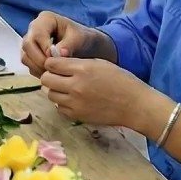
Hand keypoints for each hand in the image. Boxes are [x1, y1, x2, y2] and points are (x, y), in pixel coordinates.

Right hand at [19, 12, 103, 75]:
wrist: (86, 46)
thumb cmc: (83, 38)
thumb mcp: (80, 38)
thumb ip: (70, 44)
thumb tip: (59, 53)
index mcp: (46, 19)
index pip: (37, 33)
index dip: (43, 47)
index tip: (55, 57)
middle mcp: (34, 29)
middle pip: (27, 45)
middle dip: (39, 59)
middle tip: (52, 68)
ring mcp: (31, 42)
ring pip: (25, 56)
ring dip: (37, 67)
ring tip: (53, 73)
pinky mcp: (31, 54)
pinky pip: (28, 65)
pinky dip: (37, 71)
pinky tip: (50, 74)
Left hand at [37, 57, 157, 129]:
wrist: (135, 105)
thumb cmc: (121, 81)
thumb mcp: (99, 63)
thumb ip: (77, 63)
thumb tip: (58, 64)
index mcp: (81, 69)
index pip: (51, 64)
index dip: (52, 63)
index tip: (57, 65)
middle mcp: (75, 85)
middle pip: (46, 79)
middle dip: (50, 76)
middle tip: (59, 77)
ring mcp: (74, 102)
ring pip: (50, 94)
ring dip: (56, 90)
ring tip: (67, 89)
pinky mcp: (77, 116)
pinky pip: (60, 108)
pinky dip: (63, 103)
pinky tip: (74, 100)